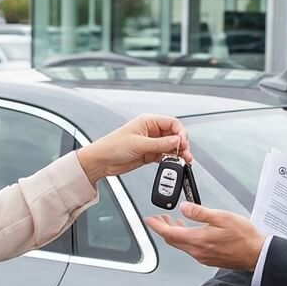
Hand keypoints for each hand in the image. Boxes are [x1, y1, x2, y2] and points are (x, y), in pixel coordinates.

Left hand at [77, 114, 191, 184]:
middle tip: (185, 154)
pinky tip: (175, 163)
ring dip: (178, 153)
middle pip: (174, 135)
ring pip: (171, 146)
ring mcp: (151, 143)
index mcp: (148, 121)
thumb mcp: (139, 144)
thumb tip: (177, 141)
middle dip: (181, 144)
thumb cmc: (112, 146)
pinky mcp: (149, 154)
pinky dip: (171, 160)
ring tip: (184, 161)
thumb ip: (160, 144)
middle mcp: (151, 131)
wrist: (101, 161)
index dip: (180, 132)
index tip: (183, 143)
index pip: (172, 123)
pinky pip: (165, 155)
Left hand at [145, 203, 264, 270]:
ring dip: (174, 233)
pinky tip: (189, 231)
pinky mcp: (208, 258)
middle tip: (159, 218)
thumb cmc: (244, 237)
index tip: (149, 220)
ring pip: (181, 245)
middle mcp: (197, 251)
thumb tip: (184, 208)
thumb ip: (200, 213)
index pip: (170, 234)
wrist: (257, 254)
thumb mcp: (222, 217)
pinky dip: (185, 238)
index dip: (157, 226)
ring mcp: (202, 257)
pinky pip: (191, 248)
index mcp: (198, 240)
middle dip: (163, 229)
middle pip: (173, 241)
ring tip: (172, 222)